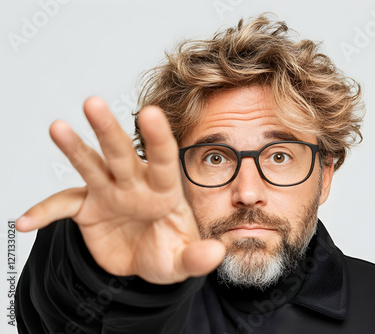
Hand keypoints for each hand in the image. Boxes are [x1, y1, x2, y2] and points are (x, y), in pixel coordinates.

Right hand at [16, 97, 224, 283]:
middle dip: (108, 129)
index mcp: (164, 191)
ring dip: (74, 147)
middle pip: (121, 152)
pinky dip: (44, 213)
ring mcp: (109, 193)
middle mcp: (135, 184)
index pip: (163, 160)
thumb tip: (216, 253)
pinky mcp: (87, 207)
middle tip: (93, 103)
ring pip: (91, 165)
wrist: (143, 262)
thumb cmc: (167, 252)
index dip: (157, 138)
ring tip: (58, 127)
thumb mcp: (182, 261)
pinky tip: (26, 221)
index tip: (151, 113)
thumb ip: (197, 257)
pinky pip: (62, 205)